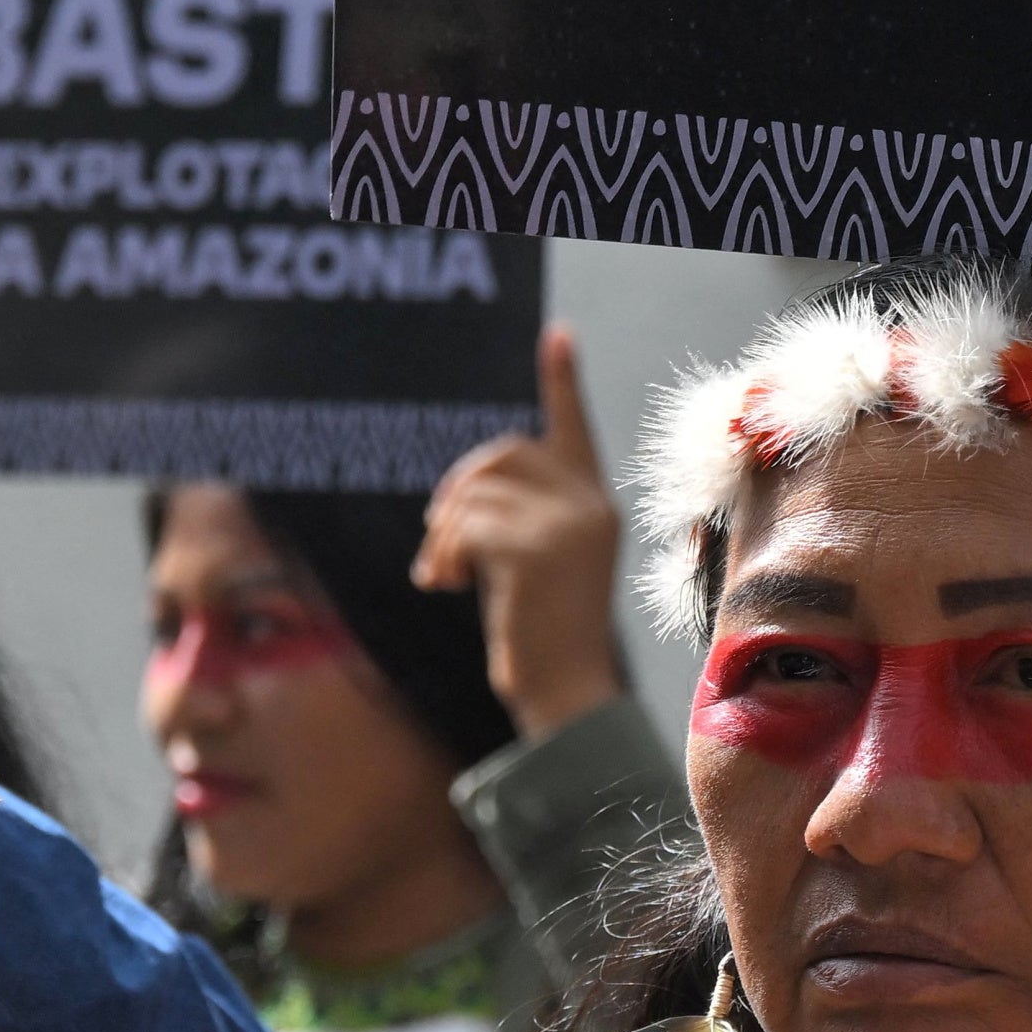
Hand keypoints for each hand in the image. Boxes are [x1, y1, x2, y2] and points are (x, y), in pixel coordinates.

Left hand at [413, 323, 625, 741]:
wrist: (566, 697)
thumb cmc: (542, 638)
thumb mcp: (534, 565)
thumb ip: (517, 519)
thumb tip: (459, 496)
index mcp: (593, 505)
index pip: (574, 428)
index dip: (562, 380)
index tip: (558, 333)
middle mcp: (589, 505)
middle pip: (500, 454)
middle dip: (456, 490)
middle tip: (438, 542)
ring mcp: (568, 524)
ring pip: (476, 493)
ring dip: (443, 534)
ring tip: (443, 576)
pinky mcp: (538, 550)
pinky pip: (467, 527)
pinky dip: (445, 553)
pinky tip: (447, 587)